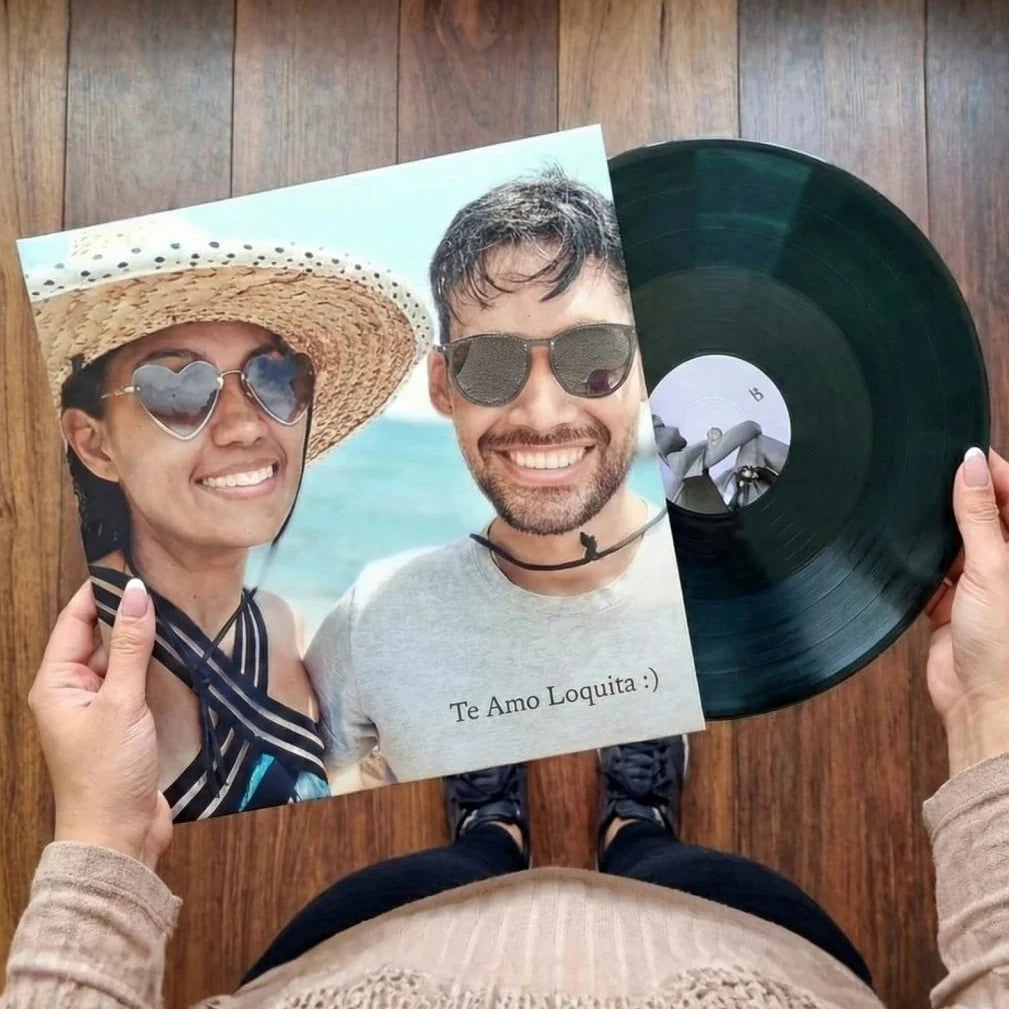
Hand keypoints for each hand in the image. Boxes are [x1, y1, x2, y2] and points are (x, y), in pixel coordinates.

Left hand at [28, 578, 171, 868]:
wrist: (118, 836)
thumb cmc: (107, 772)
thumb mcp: (121, 703)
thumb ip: (131, 647)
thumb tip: (137, 595)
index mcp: (56, 683)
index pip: (75, 620)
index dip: (100, 591)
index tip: (132, 564)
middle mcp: (73, 691)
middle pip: (99, 637)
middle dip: (128, 613)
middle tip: (165, 584)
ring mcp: (99, 708)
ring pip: (122, 659)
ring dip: (145, 640)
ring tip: (179, 611)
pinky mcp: (124, 724)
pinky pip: (137, 682)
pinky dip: (156, 666)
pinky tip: (182, 653)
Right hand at [926, 448, 1008, 775]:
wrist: (981, 702)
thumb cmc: (1005, 647)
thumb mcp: (992, 567)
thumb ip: (979, 515)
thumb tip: (972, 466)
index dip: (995, 475)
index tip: (967, 454)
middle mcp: (1007, 566)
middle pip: (987, 517)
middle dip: (965, 500)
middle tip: (939, 479)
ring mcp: (981, 585)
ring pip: (958, 543)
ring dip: (942, 535)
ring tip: (924, 520)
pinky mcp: (952, 603)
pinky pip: (934, 572)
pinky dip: (923, 566)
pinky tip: (914, 558)